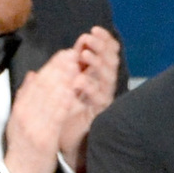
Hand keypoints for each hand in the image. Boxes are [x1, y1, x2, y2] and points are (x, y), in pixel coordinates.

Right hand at [4, 50, 85, 172]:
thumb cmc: (23, 148)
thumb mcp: (18, 120)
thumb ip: (25, 97)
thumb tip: (33, 74)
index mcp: (20, 109)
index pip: (36, 81)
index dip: (52, 65)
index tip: (66, 54)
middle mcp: (25, 115)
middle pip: (43, 86)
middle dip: (60, 68)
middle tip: (75, 55)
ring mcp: (34, 126)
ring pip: (49, 98)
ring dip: (64, 81)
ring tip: (78, 67)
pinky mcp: (44, 139)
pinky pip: (56, 117)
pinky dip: (64, 102)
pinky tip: (74, 92)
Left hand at [60, 27, 120, 172]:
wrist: (64, 142)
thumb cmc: (64, 113)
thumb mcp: (63, 87)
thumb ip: (66, 70)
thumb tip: (67, 51)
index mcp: (96, 75)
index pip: (106, 53)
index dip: (103, 41)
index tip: (93, 30)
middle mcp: (103, 85)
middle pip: (110, 61)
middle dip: (101, 47)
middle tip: (89, 38)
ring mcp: (104, 99)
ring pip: (107, 77)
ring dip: (96, 63)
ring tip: (84, 54)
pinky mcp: (100, 114)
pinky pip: (99, 99)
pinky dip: (89, 88)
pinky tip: (79, 80)